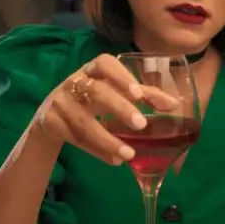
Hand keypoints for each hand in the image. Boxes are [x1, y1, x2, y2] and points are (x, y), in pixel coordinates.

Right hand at [31, 54, 176, 164]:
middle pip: (96, 92)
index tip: (138, 94)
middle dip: (119, 108)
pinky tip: (114, 160)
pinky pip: (75, 138)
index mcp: (92, 70)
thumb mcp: (114, 93)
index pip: (104, 63)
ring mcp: (60, 102)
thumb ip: (144, 96)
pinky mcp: (51, 122)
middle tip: (141, 125)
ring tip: (129, 154)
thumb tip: (174, 104)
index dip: (121, 77)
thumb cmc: (91, 100)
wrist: (50, 117)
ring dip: (107, 139)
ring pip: (84, 121)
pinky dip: (96, 150)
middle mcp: (74, 82)